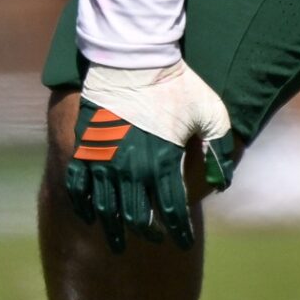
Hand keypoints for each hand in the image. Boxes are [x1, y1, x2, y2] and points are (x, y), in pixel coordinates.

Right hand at [62, 62, 237, 251]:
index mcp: (163, 162)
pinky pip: (78, 187)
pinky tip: (90, 216)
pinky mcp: (84, 147)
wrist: (134, 57)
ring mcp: (104, 160)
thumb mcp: (211, 111)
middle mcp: (131, 168)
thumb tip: (222, 182)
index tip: (183, 242)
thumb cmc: (178, 83)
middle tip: (156, 239)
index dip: (179, 231)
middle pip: (137, 216)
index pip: (172, 211)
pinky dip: (84, 206)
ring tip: (119, 242)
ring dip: (114, 229)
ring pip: (106, 208)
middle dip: (149, 232)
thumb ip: (219, 148)